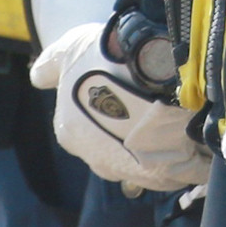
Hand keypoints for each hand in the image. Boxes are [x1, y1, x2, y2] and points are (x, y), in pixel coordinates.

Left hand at [32, 24, 210, 193]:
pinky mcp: (164, 177)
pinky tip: (187, 130)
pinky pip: (170, 169)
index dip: (100, 103)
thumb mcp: (70, 49)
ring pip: (140, 160)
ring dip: (152, 143)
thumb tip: (38, 76)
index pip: (78, 124)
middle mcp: (95, 159)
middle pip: (109, 145)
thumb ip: (50, 65)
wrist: (158, 74)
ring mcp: (131, 172)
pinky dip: (178, 155)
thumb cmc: (110, 59)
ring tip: (171, 111)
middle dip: (125, 127)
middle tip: (145, 98)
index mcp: (69, 132)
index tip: (119, 86)